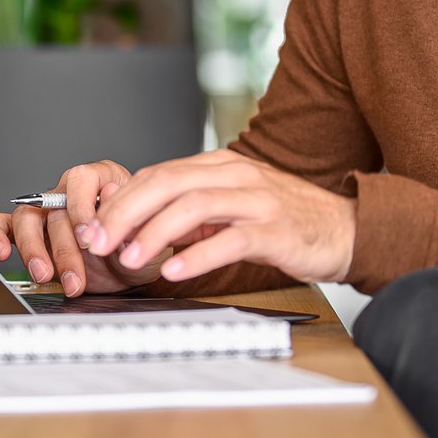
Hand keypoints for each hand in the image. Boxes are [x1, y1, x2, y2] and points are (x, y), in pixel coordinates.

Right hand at [0, 159, 179, 296]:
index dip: (81, 207)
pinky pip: (3, 226)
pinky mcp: (31, 234)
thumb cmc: (141, 246)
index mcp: (102, 179)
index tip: (88, 237)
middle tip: (74, 277)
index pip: (82, 179)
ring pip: (26, 218)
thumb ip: (131, 220)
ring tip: (44, 275)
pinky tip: (2, 253)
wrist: (133, 269)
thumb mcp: (147, 237)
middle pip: (53, 208)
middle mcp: (70, 192)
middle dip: (62, 248)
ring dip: (32, 250)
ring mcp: (47, 212)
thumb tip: (111, 194)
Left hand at [82, 149, 354, 286]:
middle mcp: (236, 175)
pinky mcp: (276, 230)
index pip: (157, 174)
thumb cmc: (286, 221)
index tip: (92, 226)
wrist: (345, 229)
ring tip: (129, 258)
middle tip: (97, 241)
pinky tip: (175, 271)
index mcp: (220, 166)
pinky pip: (230, 239)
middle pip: (167, 183)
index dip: (120, 200)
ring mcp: (257, 200)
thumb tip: (139, 228)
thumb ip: (192, 212)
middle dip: (124, 213)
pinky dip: (197, 255)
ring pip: (194, 206)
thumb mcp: (232, 208)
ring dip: (154, 233)